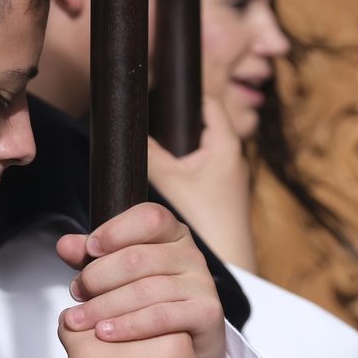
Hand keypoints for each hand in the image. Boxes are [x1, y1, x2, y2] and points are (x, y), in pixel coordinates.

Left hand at [57, 202, 228, 357]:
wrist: (187, 346)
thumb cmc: (149, 301)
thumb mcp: (118, 274)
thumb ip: (91, 257)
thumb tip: (64, 245)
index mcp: (172, 234)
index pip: (148, 217)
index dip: (115, 230)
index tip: (89, 249)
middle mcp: (191, 254)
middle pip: (138, 257)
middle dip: (98, 276)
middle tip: (76, 292)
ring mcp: (202, 283)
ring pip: (146, 289)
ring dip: (105, 305)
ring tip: (80, 318)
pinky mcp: (207, 313)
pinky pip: (162, 316)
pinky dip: (129, 325)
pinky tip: (105, 332)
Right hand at [146, 96, 254, 271]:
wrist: (230, 260)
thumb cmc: (207, 220)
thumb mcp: (168, 181)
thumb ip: (147, 153)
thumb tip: (125, 135)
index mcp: (226, 144)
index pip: (209, 103)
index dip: (186, 97)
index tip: (161, 97)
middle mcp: (232, 157)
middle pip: (202, 125)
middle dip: (177, 127)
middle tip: (150, 129)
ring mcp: (229, 177)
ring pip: (200, 151)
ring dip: (179, 152)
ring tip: (155, 157)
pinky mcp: (222, 195)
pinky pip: (201, 171)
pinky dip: (184, 171)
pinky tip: (165, 184)